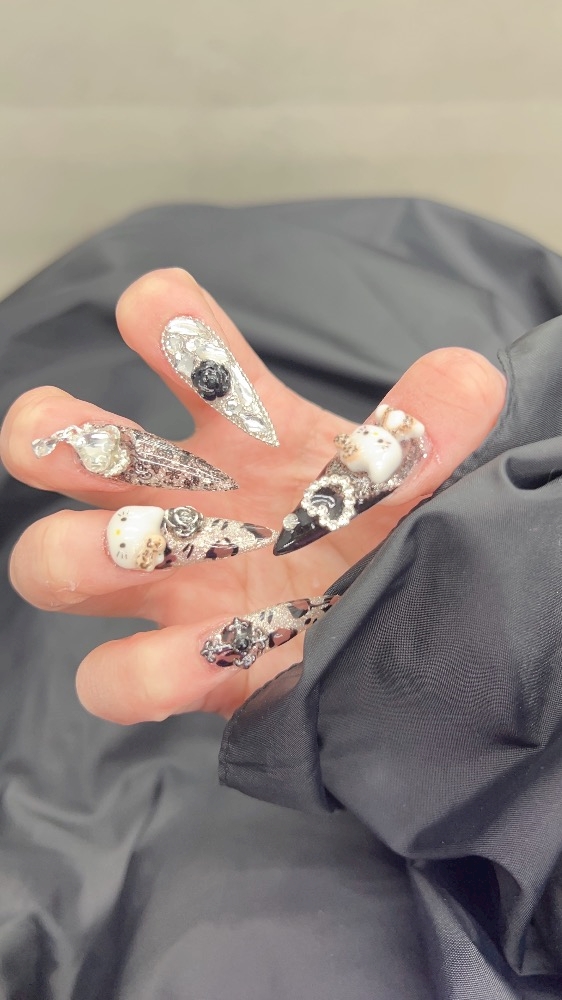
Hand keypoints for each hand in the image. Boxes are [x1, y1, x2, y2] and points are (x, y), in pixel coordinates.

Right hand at [0, 268, 505, 723]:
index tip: (155, 310)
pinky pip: (113, 675)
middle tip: (77, 435)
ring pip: (53, 562)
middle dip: (53, 433)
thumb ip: (433, 427)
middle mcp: (188, 503)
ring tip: (143, 543)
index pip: (184, 356)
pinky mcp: (181, 673)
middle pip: (74, 451)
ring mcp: (173, 588)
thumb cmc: (395, 542)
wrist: (408, 638)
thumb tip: (461, 377)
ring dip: (75, 550)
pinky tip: (212, 649)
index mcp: (244, 439)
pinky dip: (145, 666)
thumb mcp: (417, 480)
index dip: (161, 324)